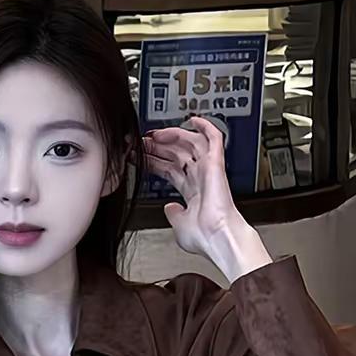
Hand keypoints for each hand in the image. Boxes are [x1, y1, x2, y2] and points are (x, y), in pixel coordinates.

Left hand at [143, 117, 270, 281]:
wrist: (216, 236)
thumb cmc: (203, 236)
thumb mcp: (178, 224)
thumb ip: (172, 213)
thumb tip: (169, 207)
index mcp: (192, 192)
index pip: (169, 169)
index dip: (154, 161)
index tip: (139, 157)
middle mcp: (200, 178)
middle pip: (176, 154)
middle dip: (157, 147)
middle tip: (141, 142)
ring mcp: (208, 169)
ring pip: (189, 143)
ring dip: (171, 136)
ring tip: (154, 134)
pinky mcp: (216, 163)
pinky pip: (214, 138)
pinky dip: (205, 127)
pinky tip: (193, 120)